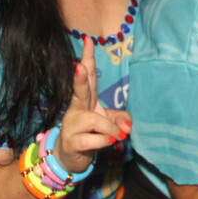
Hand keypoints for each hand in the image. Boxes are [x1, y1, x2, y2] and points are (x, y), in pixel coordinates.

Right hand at [53, 37, 131, 174]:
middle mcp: (77, 108)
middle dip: (80, 78)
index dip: (88, 58)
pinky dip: (105, 142)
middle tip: (79, 66)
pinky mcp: (72, 141)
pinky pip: (94, 139)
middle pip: (80, 90)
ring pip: (95, 121)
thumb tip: (126, 128)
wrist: (70, 158)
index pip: (89, 76)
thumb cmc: (91, 134)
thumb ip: (121, 120)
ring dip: (110, 129)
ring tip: (116, 137)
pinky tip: (107, 144)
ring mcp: (71, 124)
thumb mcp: (109, 124)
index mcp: (87, 99)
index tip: (88, 40)